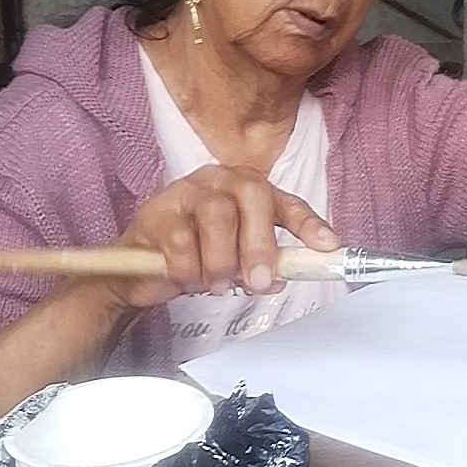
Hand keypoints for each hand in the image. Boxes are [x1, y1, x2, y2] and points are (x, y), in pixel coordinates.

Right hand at [108, 166, 340, 309]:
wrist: (138, 268)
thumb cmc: (196, 257)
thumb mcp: (237, 261)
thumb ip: (263, 265)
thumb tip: (282, 277)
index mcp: (248, 190)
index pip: (286, 202)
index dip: (309, 224)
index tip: (328, 246)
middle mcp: (222, 181)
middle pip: (252, 198)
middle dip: (260, 245)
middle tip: (259, 282)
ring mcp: (188, 192)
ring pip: (218, 217)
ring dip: (221, 262)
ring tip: (215, 284)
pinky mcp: (158, 212)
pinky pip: (182, 242)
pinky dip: (189, 270)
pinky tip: (186, 278)